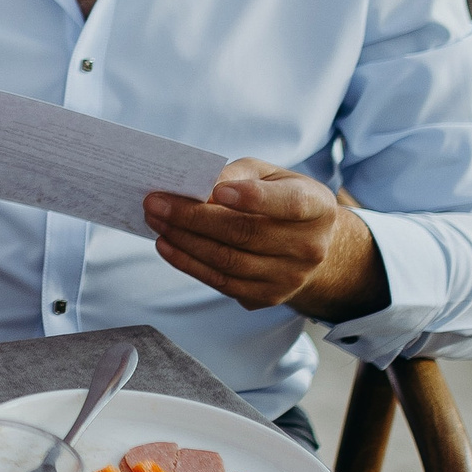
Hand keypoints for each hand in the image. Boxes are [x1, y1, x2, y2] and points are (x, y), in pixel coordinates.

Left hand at [143, 159, 388, 321]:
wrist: (306, 245)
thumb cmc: (278, 198)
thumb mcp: (266, 174)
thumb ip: (235, 174)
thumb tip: (195, 188)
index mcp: (317, 207)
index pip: (289, 204)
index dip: (254, 198)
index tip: (218, 191)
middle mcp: (309, 247)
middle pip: (246, 234)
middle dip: (193, 218)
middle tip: (155, 203)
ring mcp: (290, 277)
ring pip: (228, 261)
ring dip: (183, 241)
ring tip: (155, 221)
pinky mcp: (267, 296)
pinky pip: (221, 283)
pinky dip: (188, 263)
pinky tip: (166, 245)